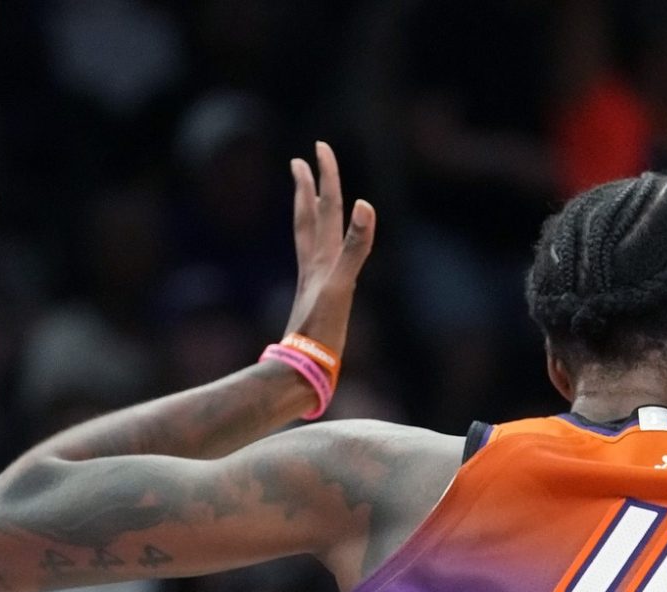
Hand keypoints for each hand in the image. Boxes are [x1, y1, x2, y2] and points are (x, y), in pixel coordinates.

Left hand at [284, 141, 375, 360]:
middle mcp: (314, 266)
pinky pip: (315, 264)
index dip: (326, 178)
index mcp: (322, 258)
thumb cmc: (321, 330)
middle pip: (310, 217)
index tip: (320, 148)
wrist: (303, 368)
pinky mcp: (315, 301)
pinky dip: (317, 249)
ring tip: (304, 198)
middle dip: (309, 188)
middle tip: (301, 161)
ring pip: (307, 238)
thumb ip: (355, 247)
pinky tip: (318, 255)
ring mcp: (313, 283)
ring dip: (307, 214)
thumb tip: (364, 205)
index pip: (326, 208)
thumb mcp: (341, 285)